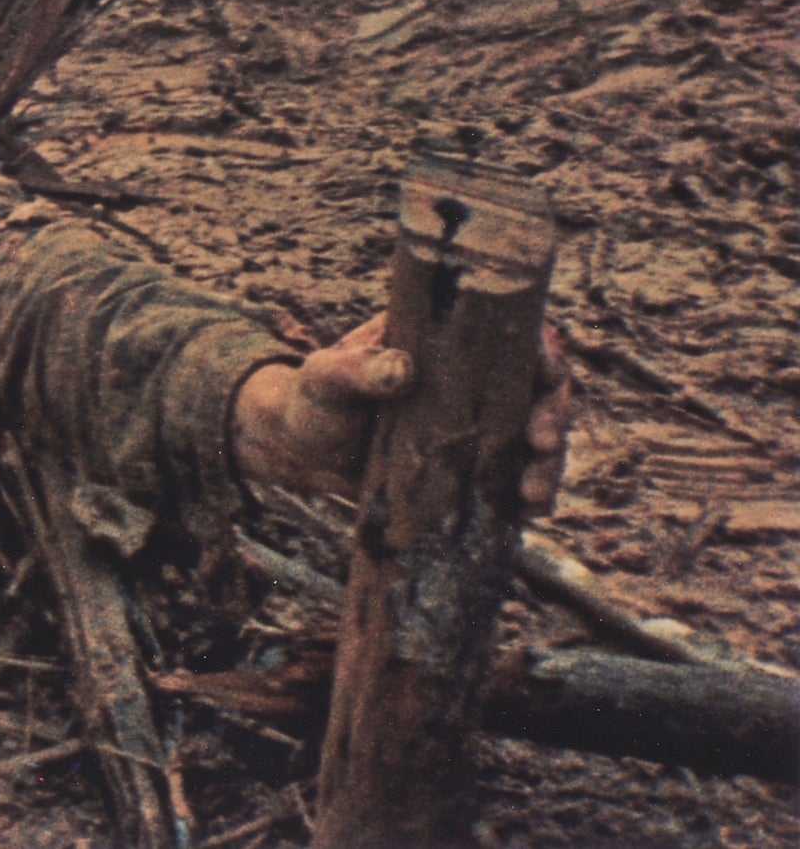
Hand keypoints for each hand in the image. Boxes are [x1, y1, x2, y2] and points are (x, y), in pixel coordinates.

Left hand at [230, 312, 576, 508]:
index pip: (511, 341)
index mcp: (445, 344)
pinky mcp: (471, 468)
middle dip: (552, 418)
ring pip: (535, 440)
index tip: (546, 380)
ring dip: (547, 466)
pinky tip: (525, 514)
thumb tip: (401, 368)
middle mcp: (472, 382)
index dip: (543, 356)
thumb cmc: (313, 399)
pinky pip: (513, 480)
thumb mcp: (325, 377)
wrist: (303, 452)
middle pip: (537, 392)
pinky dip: (528, 497)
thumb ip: (356, 370)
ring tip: (532, 496)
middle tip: (540, 445)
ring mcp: (476, 427)